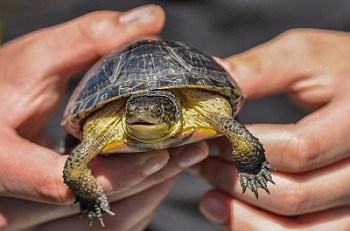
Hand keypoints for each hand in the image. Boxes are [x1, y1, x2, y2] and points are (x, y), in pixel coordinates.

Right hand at [0, 5, 208, 229]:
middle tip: (188, 151)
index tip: (163, 149)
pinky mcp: (44, 221)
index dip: (118, 170)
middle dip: (145, 180)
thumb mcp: (32, 60)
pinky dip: (129, 207)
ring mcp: (28, 220)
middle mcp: (7, 204)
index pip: (64, 181)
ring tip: (179, 162)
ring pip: (97, 225)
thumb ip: (88, 40)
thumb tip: (152, 19)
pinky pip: (94, 229)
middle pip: (90, 206)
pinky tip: (151, 178)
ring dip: (144, 195)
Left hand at [196, 29, 349, 229]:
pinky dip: (262, 230)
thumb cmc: (342, 68)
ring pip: (301, 230)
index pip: (299, 148)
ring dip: (244, 216)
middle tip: (202, 162)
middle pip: (296, 195)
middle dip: (236, 180)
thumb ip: (260, 69)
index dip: (245, 147)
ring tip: (208, 199)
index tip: (211, 137)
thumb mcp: (306, 55)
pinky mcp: (346, 209)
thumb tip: (211, 79)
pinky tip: (230, 214)